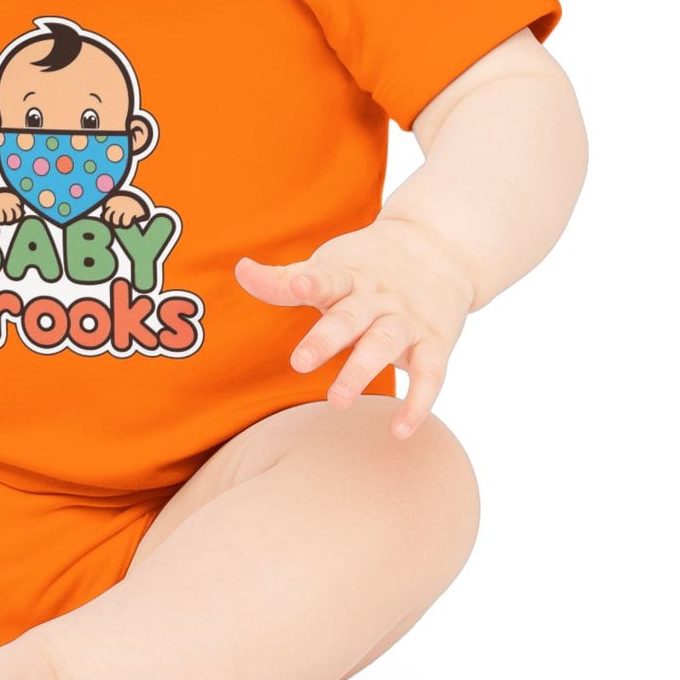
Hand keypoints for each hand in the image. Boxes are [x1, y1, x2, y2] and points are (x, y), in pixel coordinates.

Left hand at [233, 218, 476, 437]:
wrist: (439, 248)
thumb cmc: (366, 265)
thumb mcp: (329, 265)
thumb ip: (284, 280)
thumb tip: (240, 269)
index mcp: (348, 275)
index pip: (328, 277)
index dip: (312, 281)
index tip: (299, 285)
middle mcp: (377, 298)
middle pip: (351, 317)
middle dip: (327, 339)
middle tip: (299, 363)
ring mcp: (407, 320)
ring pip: (385, 344)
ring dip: (362, 371)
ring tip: (337, 401)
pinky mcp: (435, 343)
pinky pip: (431, 374)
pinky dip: (419, 402)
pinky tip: (399, 430)